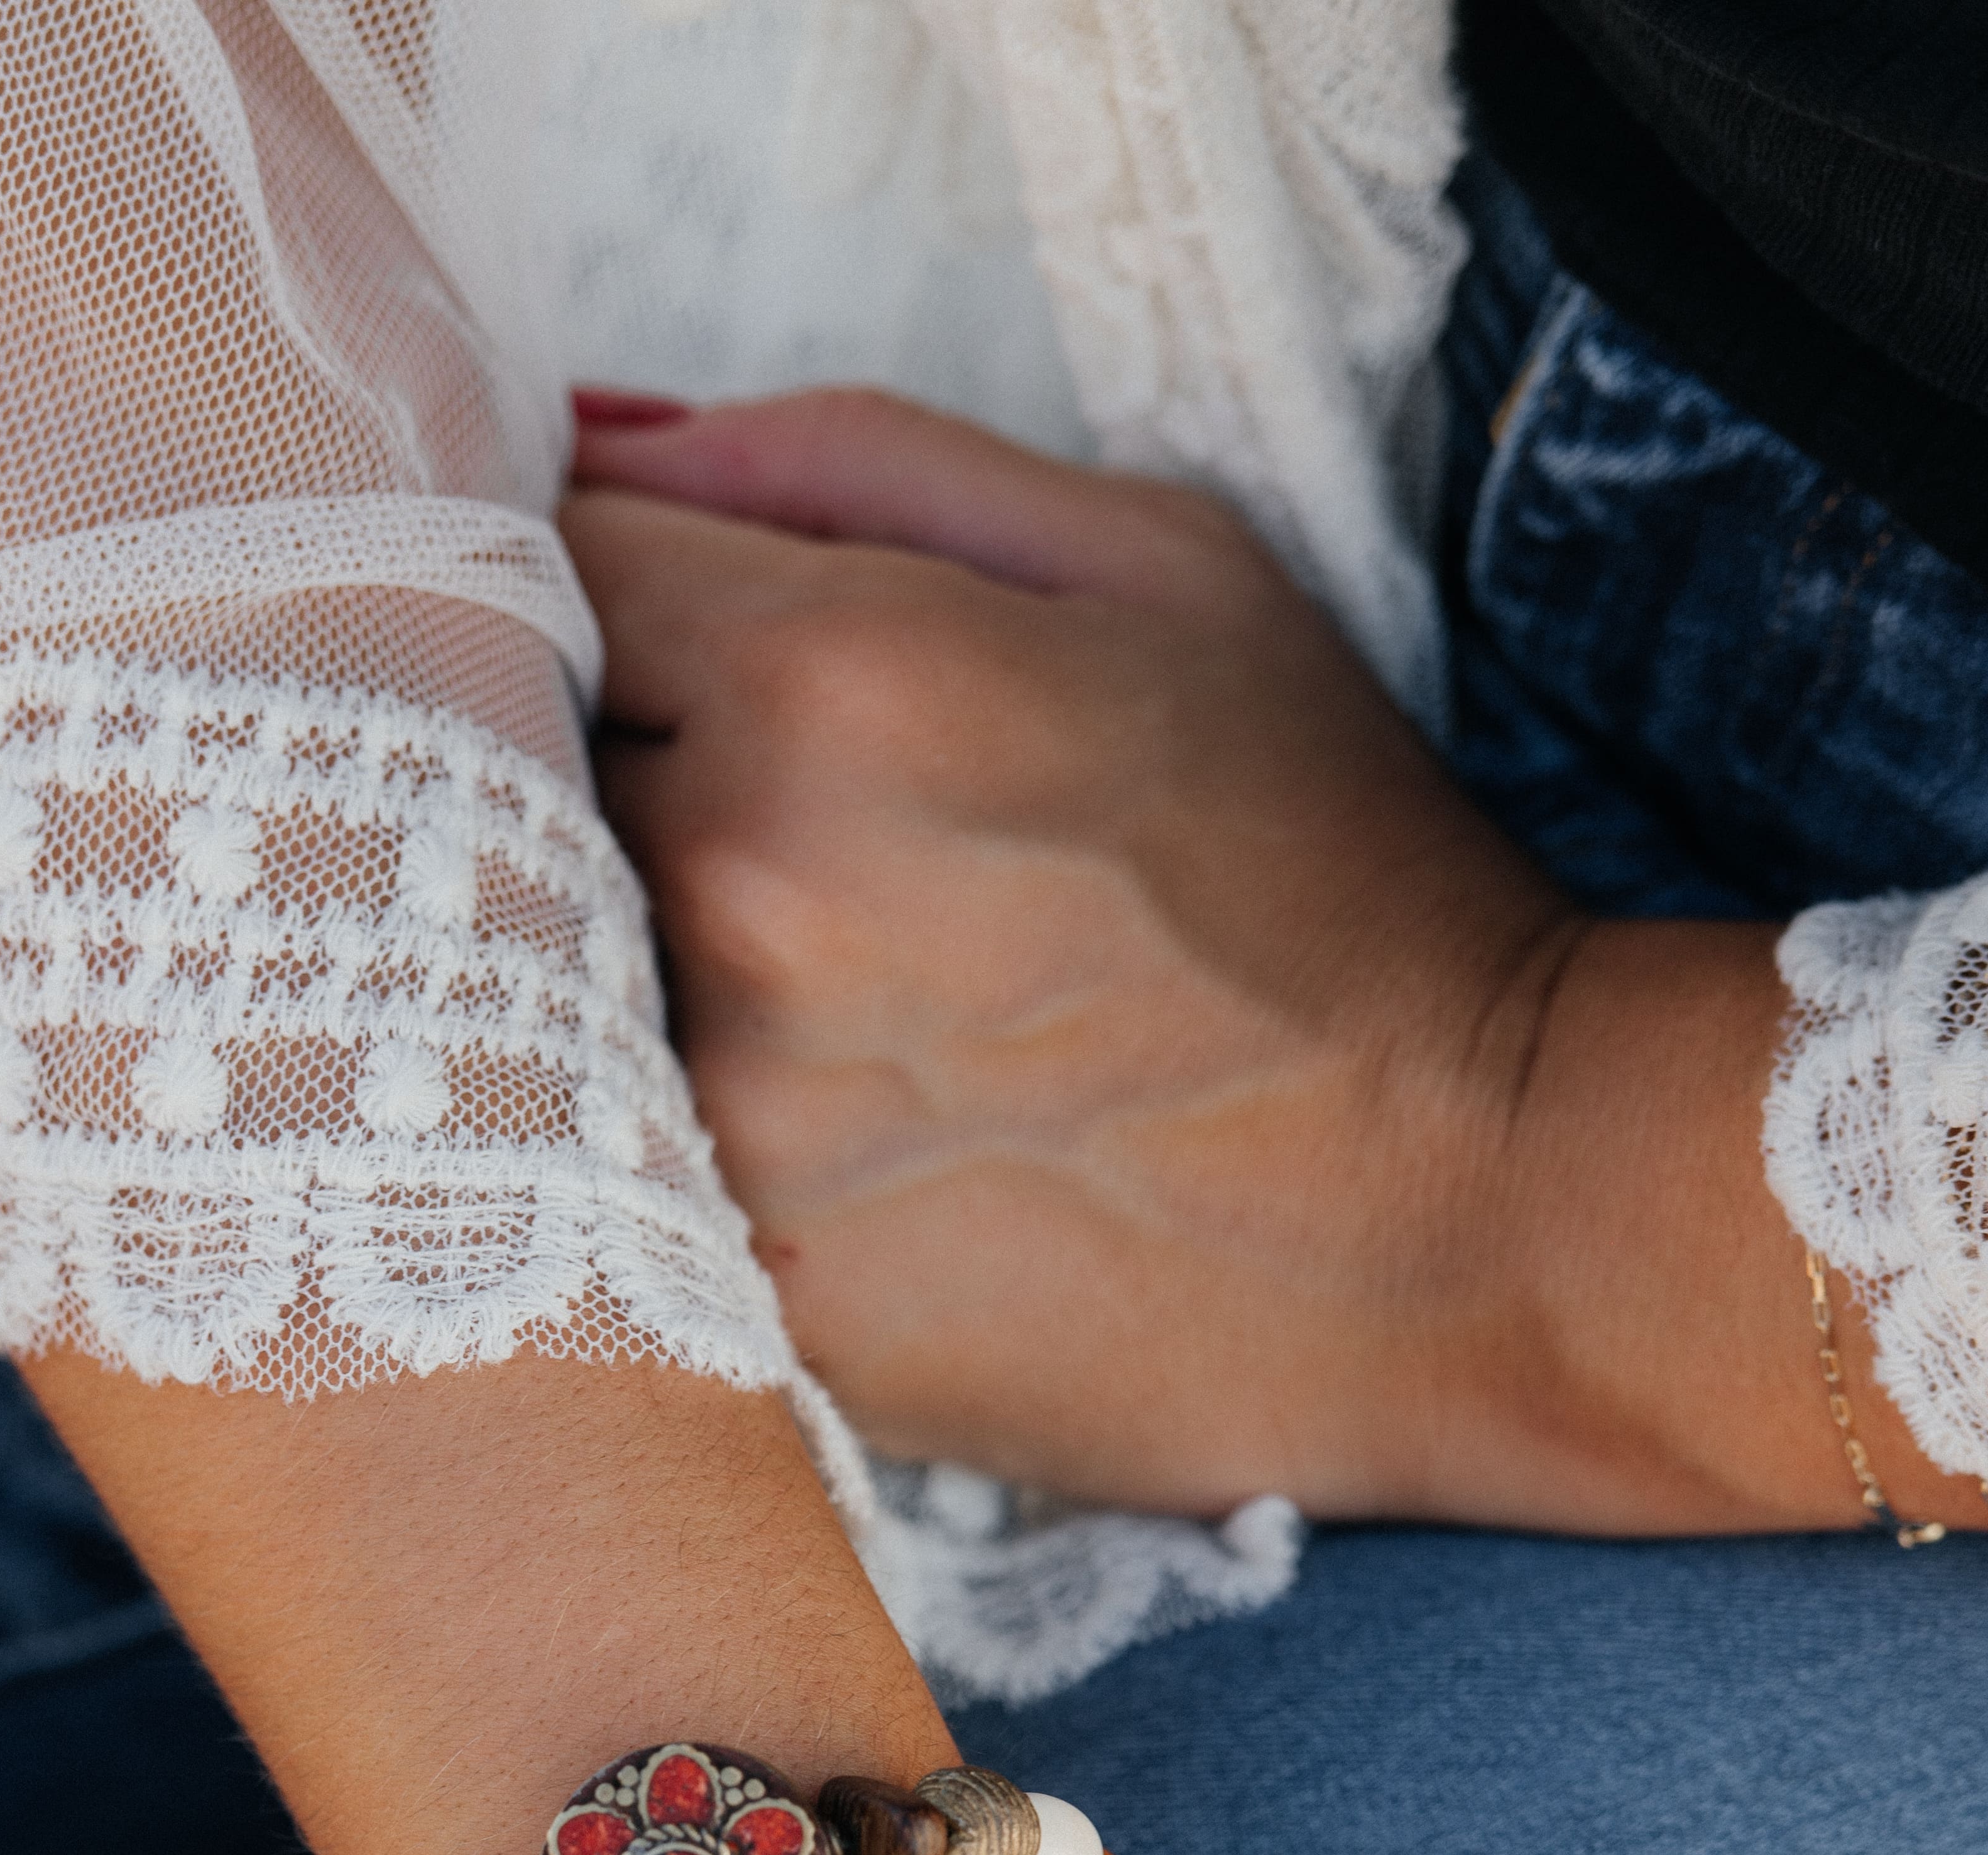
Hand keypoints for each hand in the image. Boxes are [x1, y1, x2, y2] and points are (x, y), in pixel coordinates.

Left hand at [564, 389, 1959, 1538]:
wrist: (1464, 1213)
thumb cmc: (1331, 879)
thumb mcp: (1158, 570)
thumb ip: (851, 469)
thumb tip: (604, 438)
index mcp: (829, 677)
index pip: (551, 568)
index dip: (631, 612)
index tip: (726, 670)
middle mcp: (737, 888)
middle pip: (522, 785)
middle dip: (628, 790)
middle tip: (820, 861)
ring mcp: (725, 1110)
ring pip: (553, 988)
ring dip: (650, 975)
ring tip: (852, 1012)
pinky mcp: (741, 1283)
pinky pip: (630, 1166)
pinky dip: (697, 1142)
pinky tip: (863, 1147)